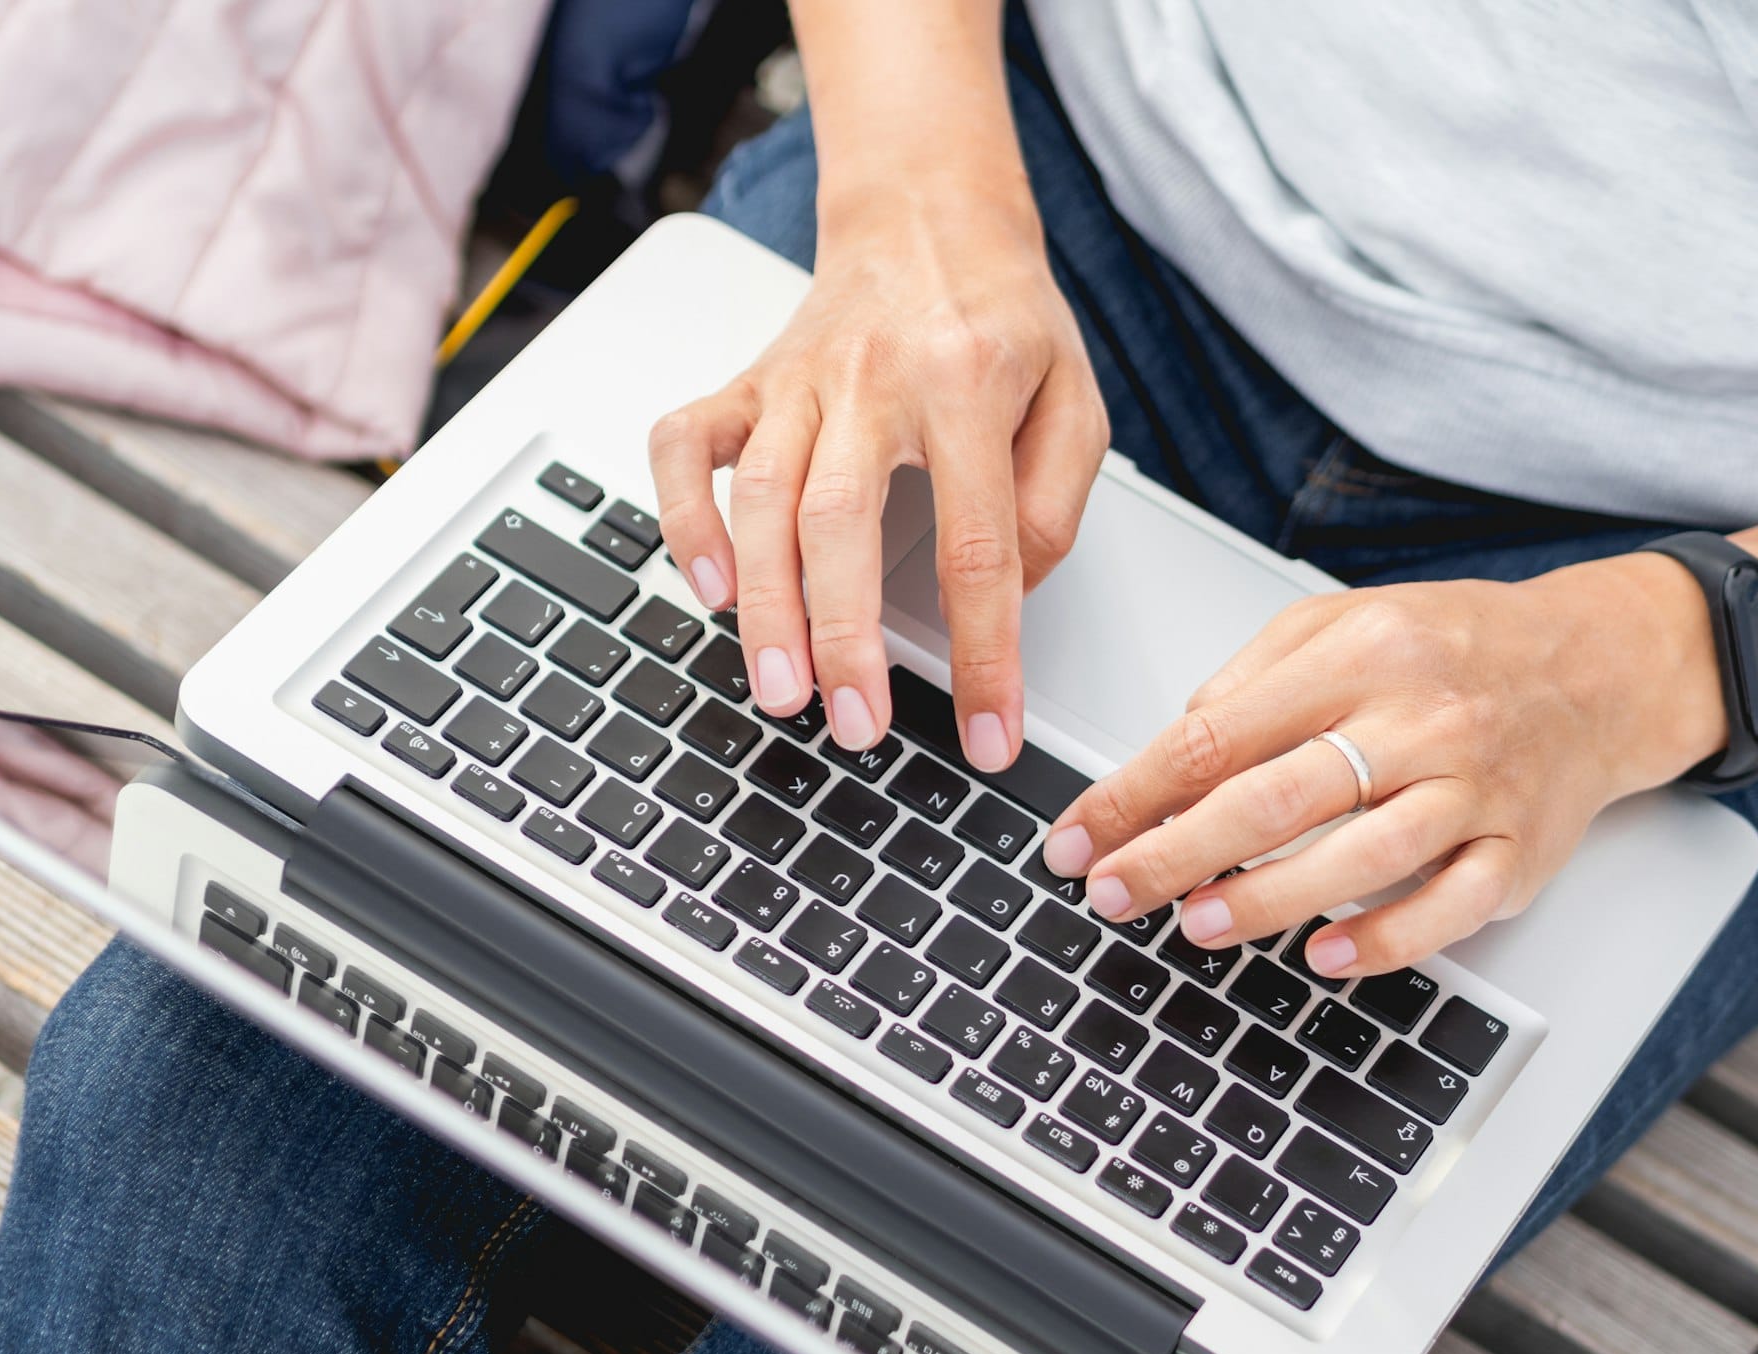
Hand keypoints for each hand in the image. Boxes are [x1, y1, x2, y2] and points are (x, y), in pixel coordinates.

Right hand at [650, 189, 1107, 768]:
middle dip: (842, 637)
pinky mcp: (747, 381)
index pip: (979, 544)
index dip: (984, 654)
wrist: (927, 215)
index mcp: (967, 384)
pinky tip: (706, 584)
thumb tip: (1003, 597)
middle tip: (854, 726)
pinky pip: (685, 443)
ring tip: (781, 690)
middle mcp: (871, 380)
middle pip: (841, 521)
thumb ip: (1054, 503)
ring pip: (759, 495)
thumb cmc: (1001, 316)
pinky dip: (681, 514)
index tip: (989, 734)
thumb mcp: (1075, 399)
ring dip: (763, 603)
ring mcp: (796, 380)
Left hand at [1040, 553, 1729, 977]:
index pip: (1217, 733)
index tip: (1078, 837)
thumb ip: (1253, 678)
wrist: (1600, 665)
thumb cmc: (1453, 649)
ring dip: (1265, 899)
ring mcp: (1473, 788)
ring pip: (1359, 855)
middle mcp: (1416, 720)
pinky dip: (1386, 938)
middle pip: (1273, 798)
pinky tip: (1323, 956)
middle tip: (1109, 892)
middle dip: (1174, 854)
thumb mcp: (1343, 624)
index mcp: (1357, 656)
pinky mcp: (1519, 851)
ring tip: (1194, 925)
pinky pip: (1451, 905)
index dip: (1133, 794)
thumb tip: (1172, 751)